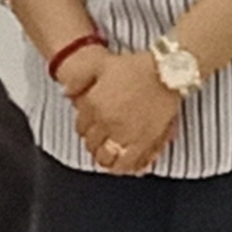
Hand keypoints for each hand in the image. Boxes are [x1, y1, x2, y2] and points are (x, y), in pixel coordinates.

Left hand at [69, 51, 185, 175]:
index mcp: (94, 106)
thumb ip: (79, 79)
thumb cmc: (135, 67)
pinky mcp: (147, 142)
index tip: (90, 129)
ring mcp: (128, 135)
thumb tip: (65, 92)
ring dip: (108, 160)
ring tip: (111, 159)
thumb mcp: (100, 65)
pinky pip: (133, 163)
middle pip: (93, 146)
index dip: (85, 130)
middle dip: (95, 146)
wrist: (166, 72)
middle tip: (100, 145)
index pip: (81, 129)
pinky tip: (129, 165)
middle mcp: (108, 124)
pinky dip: (129, 166)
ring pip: (110, 160)